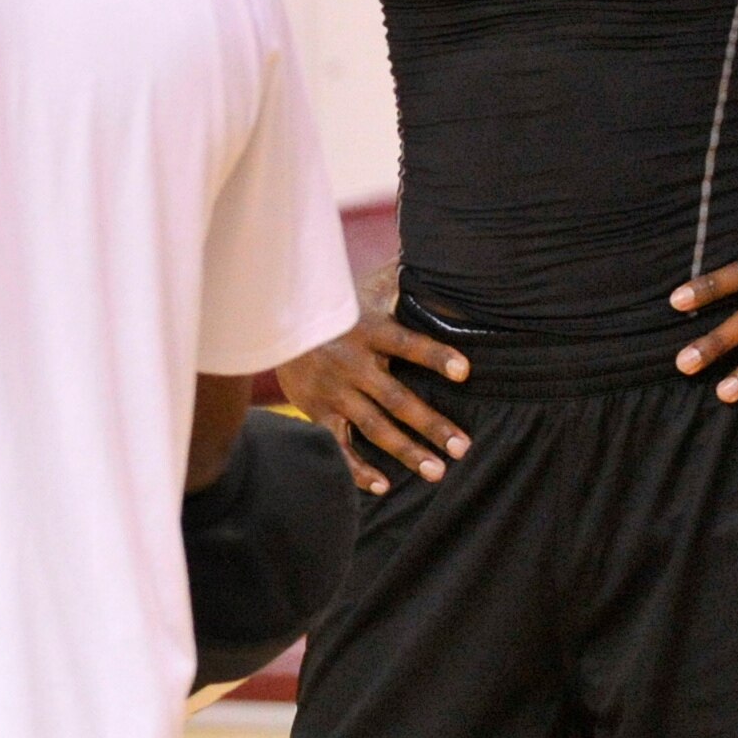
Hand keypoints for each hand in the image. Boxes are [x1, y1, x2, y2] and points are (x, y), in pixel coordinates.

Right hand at [280, 262, 469, 494]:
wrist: (273, 321)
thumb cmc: (335, 306)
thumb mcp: (364, 288)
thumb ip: (399, 277)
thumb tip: (432, 252)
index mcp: (368, 330)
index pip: (407, 343)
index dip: (435, 356)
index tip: (465, 370)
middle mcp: (352, 364)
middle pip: (397, 398)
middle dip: (431, 423)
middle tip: (463, 446)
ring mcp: (333, 391)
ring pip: (374, 427)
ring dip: (407, 450)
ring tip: (438, 471)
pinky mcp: (316, 411)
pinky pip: (338, 445)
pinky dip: (358, 468)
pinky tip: (384, 486)